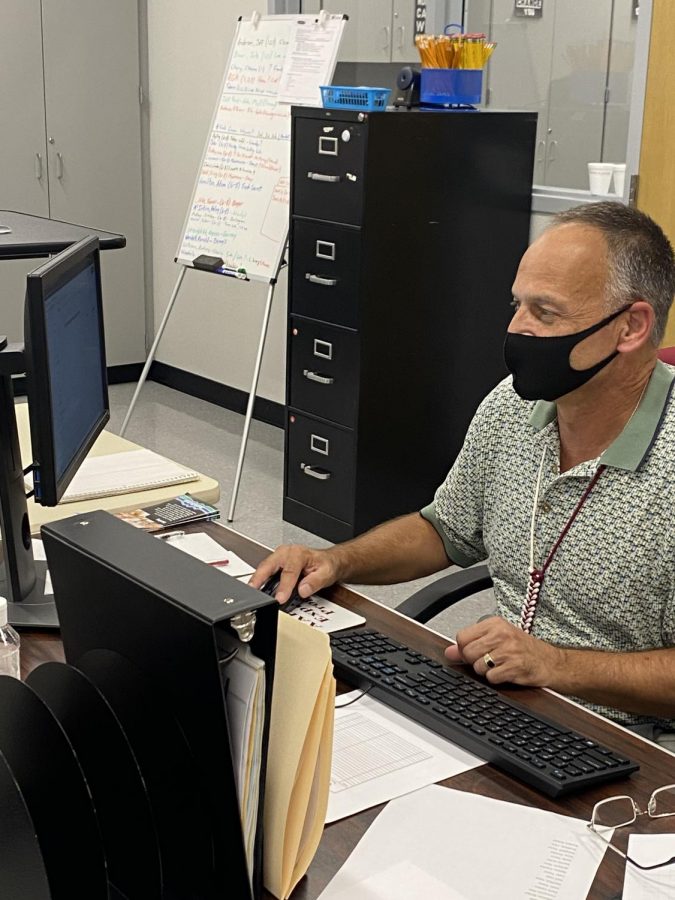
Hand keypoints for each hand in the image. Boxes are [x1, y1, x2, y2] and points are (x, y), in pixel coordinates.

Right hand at [249, 544, 339, 603]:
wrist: (328, 560)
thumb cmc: (326, 565)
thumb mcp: (326, 573)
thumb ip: (315, 582)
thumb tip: (303, 590)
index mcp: (299, 553)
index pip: (289, 572)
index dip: (283, 587)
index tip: (280, 598)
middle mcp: (286, 552)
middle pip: (269, 565)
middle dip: (259, 578)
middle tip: (253, 591)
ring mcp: (279, 556)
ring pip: (264, 567)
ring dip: (256, 579)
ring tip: (252, 592)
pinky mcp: (275, 563)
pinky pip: (264, 570)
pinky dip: (259, 579)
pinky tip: (256, 588)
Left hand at [444, 616, 564, 686]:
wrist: (552, 662)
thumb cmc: (525, 649)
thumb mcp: (498, 639)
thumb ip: (471, 644)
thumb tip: (448, 651)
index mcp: (495, 624)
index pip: (462, 637)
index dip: (465, 649)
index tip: (475, 652)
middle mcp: (502, 634)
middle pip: (468, 653)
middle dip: (474, 661)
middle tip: (489, 661)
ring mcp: (509, 650)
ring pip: (478, 666)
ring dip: (486, 671)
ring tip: (500, 666)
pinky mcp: (516, 667)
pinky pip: (492, 678)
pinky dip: (497, 679)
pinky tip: (507, 673)